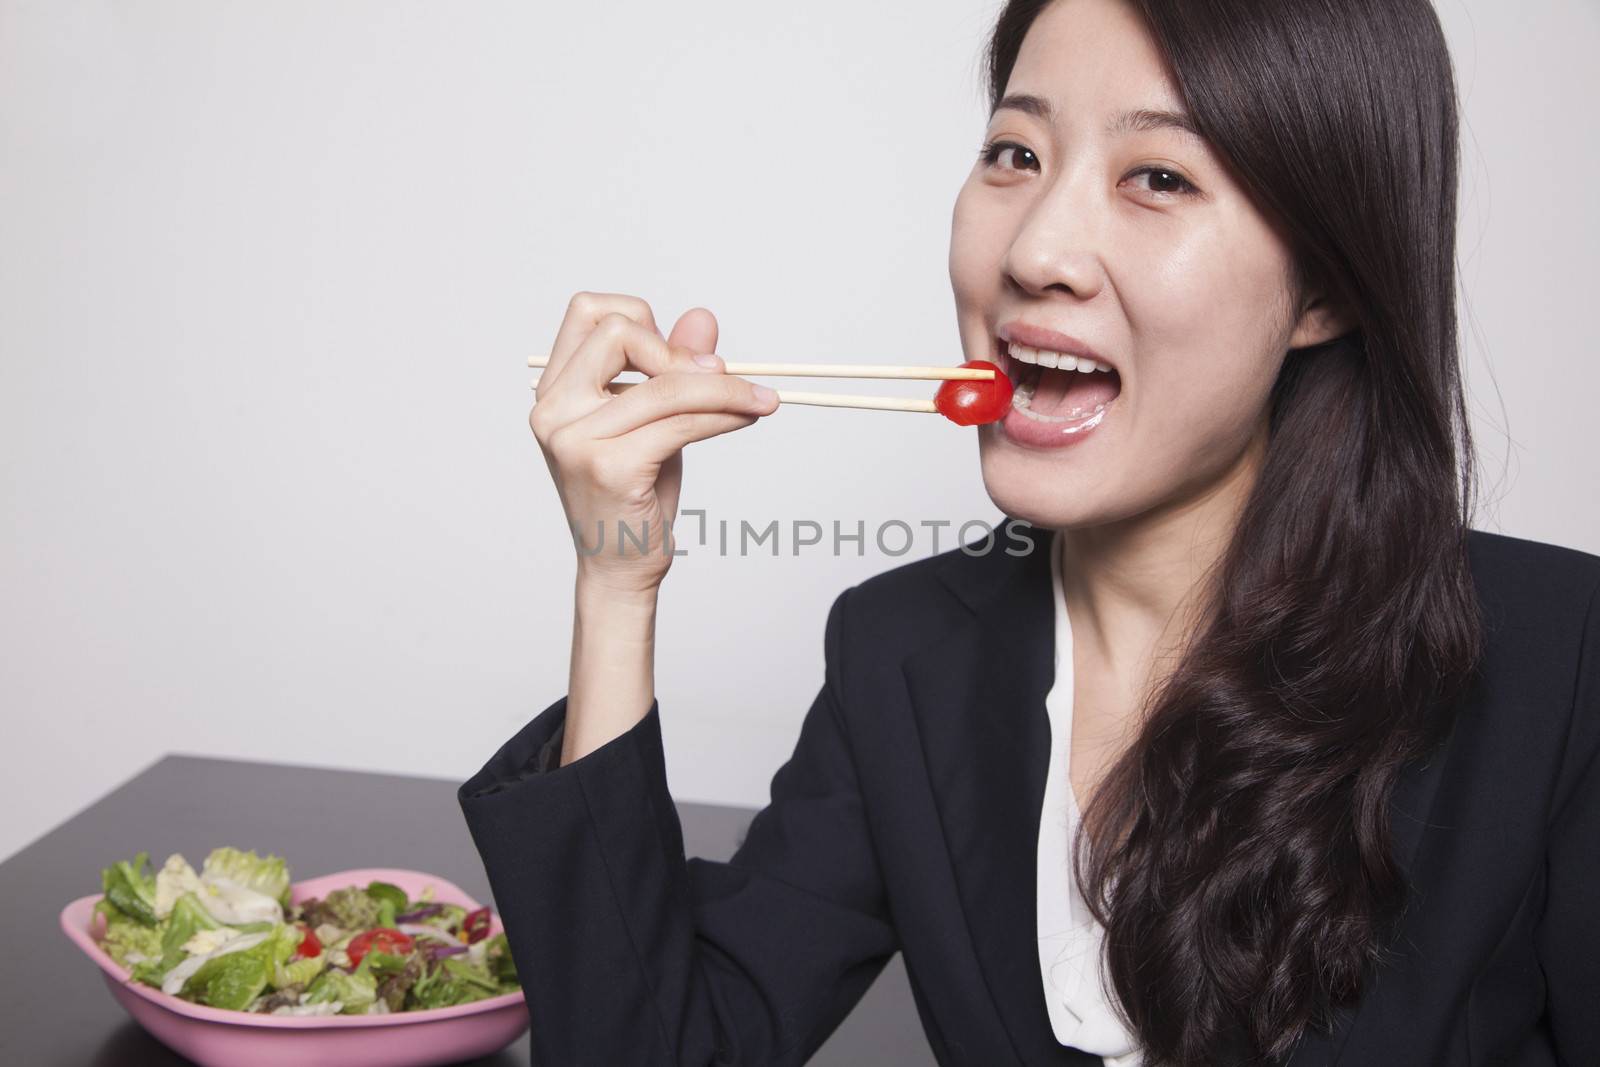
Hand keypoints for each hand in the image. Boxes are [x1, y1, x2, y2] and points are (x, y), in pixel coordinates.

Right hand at [529, 292, 778, 595]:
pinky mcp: (609, 467)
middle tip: (719, 377)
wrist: (618, 568)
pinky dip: (725, 414)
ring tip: (759, 399)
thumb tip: (702, 317)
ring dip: (724, 388)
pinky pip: (681, 422)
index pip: (589, 311)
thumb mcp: (651, 420)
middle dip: (678, 352)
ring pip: (664, 384)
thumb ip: (669, 367)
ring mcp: (575, 438)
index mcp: (554, 390)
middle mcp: (553, 409)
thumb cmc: (632, 494)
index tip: (676, 357)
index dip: (641, 320)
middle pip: (619, 332)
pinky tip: (749, 417)